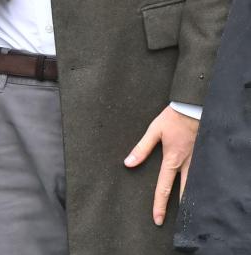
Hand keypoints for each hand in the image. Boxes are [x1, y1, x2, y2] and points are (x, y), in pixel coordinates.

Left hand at [124, 105, 198, 224]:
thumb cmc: (173, 118)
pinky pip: (200, 175)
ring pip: (194, 185)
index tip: (157, 219)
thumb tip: (128, 163)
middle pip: (183, 192)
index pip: (164, 187)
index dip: (159, 204)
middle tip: (173, 222)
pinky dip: (197, 185)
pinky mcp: (201, 155)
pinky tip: (194, 189)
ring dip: (189, 198)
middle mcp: (186, 164)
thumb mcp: (154, 131)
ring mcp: (196, 161)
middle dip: (178, 209)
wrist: (192, 107)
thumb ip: (142, 148)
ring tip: (185, 211)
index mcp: (172, 160)